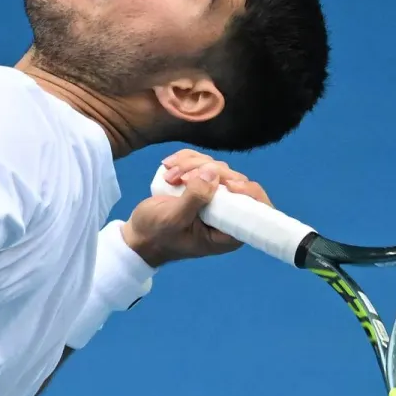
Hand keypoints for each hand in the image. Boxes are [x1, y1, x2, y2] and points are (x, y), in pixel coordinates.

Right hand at [120, 149, 272, 266]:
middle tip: (177, 177)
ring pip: (217, 168)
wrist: (139, 234)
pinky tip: (170, 167)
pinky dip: (186, 160)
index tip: (228, 183)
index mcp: (228, 231)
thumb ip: (195, 198)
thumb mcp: (174, 220)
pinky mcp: (203, 185)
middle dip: (206, 172)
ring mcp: (215, 197)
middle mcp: (227, 213)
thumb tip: (214, 173)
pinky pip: (204, 163)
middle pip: (234, 180)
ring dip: (191, 165)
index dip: (247, 191)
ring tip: (169, 177)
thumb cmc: (157, 235)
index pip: (256, 209)